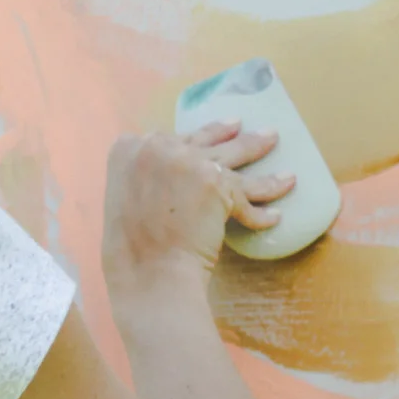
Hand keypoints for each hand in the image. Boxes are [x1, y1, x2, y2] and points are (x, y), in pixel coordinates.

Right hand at [102, 123, 294, 293]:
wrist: (148, 271)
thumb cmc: (131, 248)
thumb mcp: (123, 197)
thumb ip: (144, 177)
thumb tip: (167, 177)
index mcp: (128, 148)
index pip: (167, 137)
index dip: (191, 139)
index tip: (206, 134)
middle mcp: (158, 146)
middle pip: (202, 140)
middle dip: (228, 133)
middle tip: (243, 126)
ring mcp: (188, 161)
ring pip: (231, 155)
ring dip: (256, 149)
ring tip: (272, 143)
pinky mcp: (216, 183)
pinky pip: (245, 195)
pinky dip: (261, 211)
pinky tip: (275, 216)